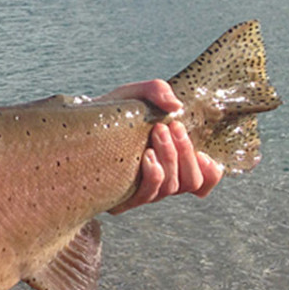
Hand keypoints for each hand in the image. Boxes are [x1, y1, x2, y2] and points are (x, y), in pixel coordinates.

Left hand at [97, 80, 223, 214]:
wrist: (77, 124)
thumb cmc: (111, 113)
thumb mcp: (135, 95)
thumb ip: (158, 91)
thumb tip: (175, 106)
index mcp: (170, 164)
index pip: (202, 182)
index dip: (211, 173)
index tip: (205, 153)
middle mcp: (159, 181)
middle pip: (190, 182)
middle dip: (185, 152)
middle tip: (170, 127)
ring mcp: (140, 191)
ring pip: (171, 187)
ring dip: (170, 159)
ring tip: (156, 133)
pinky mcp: (119, 198)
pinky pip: (146, 195)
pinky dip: (153, 175)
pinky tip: (146, 157)